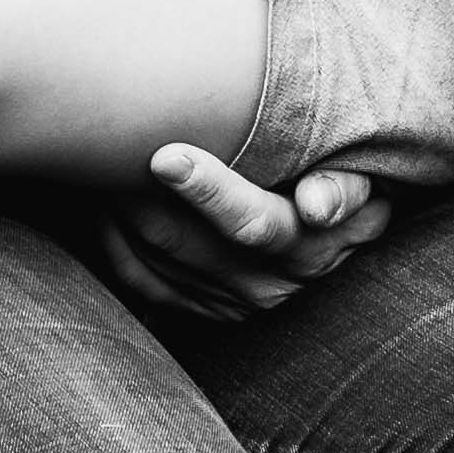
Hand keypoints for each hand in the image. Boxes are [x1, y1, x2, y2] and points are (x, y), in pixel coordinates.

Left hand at [91, 143, 389, 320]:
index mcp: (311, 244)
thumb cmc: (343, 166)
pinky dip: (115, 243)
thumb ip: (345, 184)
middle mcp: (273, 282)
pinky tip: (99, 206)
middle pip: (185, 243)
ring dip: (117, 214)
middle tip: (101, 145)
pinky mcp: (211, 307)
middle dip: (138, 196)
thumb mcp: (362, 171)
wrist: (337, 205)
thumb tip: (316, 207)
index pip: (254, 223)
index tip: (165, 157)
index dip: (208, 191)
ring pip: (154, 261)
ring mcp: (238, 300)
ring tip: (92, 164)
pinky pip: (144, 282)